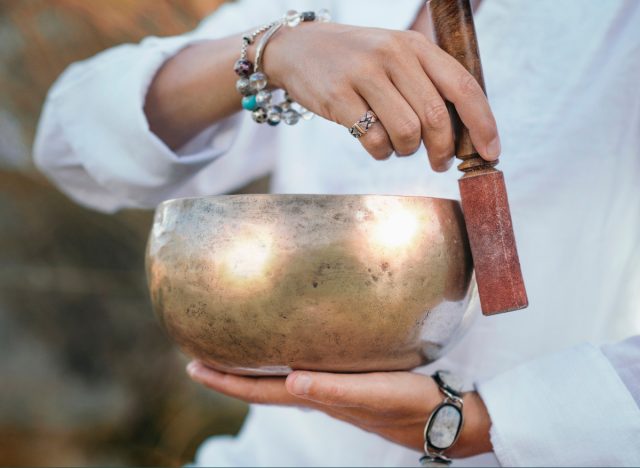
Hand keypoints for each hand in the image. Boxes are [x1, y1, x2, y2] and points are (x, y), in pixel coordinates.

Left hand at [186, 361, 492, 458]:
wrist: (445, 416)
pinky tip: (288, 350)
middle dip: (230, 375)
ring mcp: (333, 390)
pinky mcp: (350, 380)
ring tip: (233, 351)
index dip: (226, 382)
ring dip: (252, 369)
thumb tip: (292, 381)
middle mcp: (319, 394)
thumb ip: (334, 390)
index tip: (193, 367)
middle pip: (262, 387)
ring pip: (280, 380)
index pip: (261, 391)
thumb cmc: (412, 405)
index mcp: (319, 397)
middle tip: (200, 357)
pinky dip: (283, 362)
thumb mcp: (375, 394)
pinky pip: (304, 370)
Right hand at [263, 22, 499, 169]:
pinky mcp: (339, 97)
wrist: (299, 49)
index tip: (490, 153)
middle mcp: (393, 55)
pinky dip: (380, 152)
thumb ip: (427, 84)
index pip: (463, 86)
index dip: (483, 124)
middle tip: (439, 162)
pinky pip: (373, 140)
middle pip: (436, 117)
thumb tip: (464, 132)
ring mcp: (364, 74)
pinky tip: (374, 143)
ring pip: (407, 132)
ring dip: (407, 150)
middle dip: (443, 150)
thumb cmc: (356, 61)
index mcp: (415, 46)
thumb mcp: (396, 56)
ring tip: (397, 144)